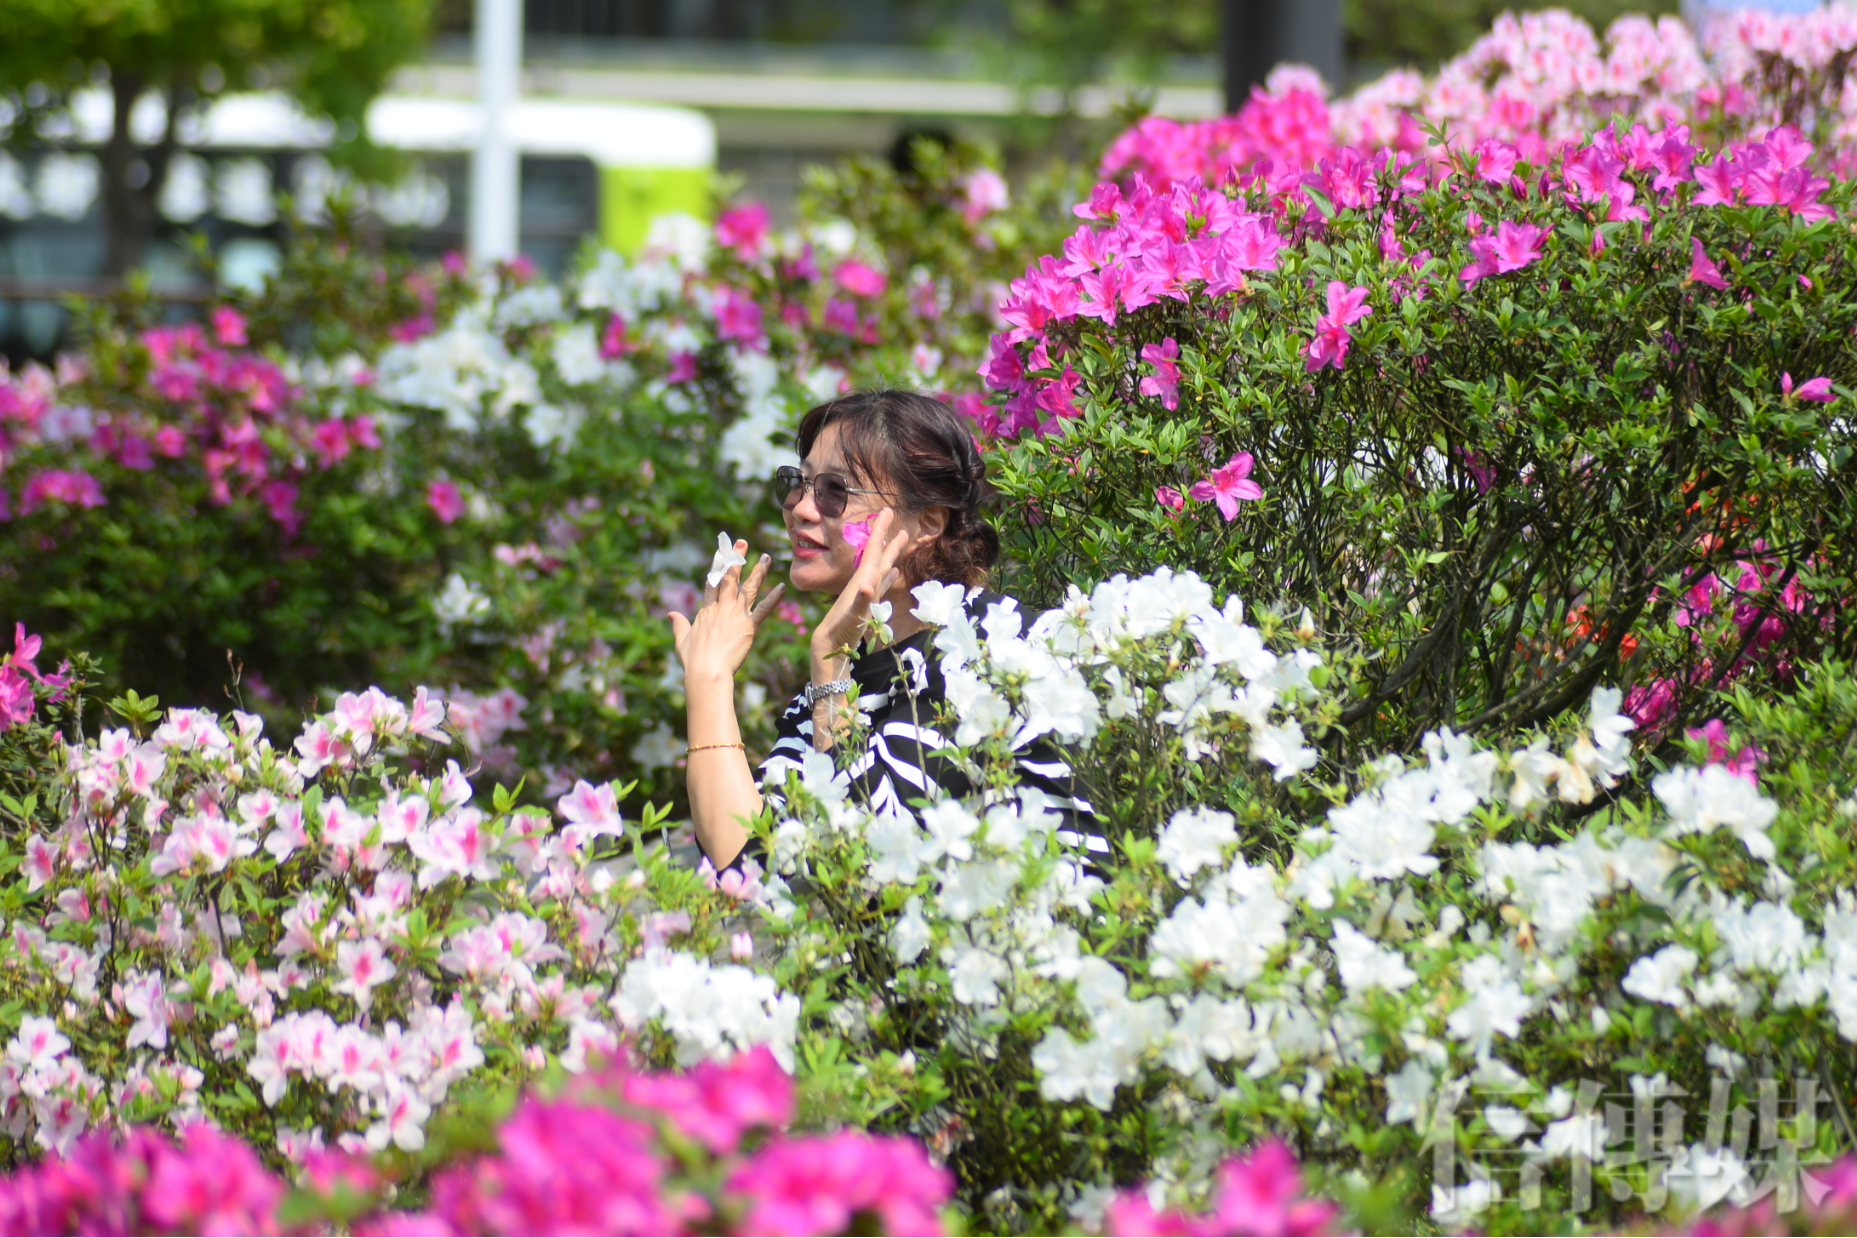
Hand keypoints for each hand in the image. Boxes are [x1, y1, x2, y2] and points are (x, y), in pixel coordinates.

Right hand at [669, 542, 785, 686]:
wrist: (706, 671)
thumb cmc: (693, 661)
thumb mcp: (682, 640)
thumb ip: (679, 625)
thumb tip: (671, 614)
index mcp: (706, 611)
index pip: (712, 583)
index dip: (717, 565)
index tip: (721, 551)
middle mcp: (721, 608)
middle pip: (730, 578)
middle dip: (736, 558)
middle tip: (742, 542)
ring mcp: (735, 616)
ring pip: (749, 589)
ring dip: (759, 572)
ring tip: (767, 557)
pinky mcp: (749, 627)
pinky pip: (763, 610)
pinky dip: (774, 599)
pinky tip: (782, 587)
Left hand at [809, 508, 911, 660]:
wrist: (830, 641)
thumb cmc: (843, 629)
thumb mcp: (854, 615)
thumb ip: (862, 600)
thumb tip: (868, 586)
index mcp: (864, 578)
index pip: (873, 548)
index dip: (881, 529)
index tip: (887, 509)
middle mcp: (865, 580)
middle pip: (878, 552)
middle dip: (886, 533)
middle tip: (891, 512)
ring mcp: (867, 590)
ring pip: (882, 564)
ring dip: (890, 550)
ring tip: (901, 538)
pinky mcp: (868, 601)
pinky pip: (882, 583)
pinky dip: (889, 575)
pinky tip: (893, 572)